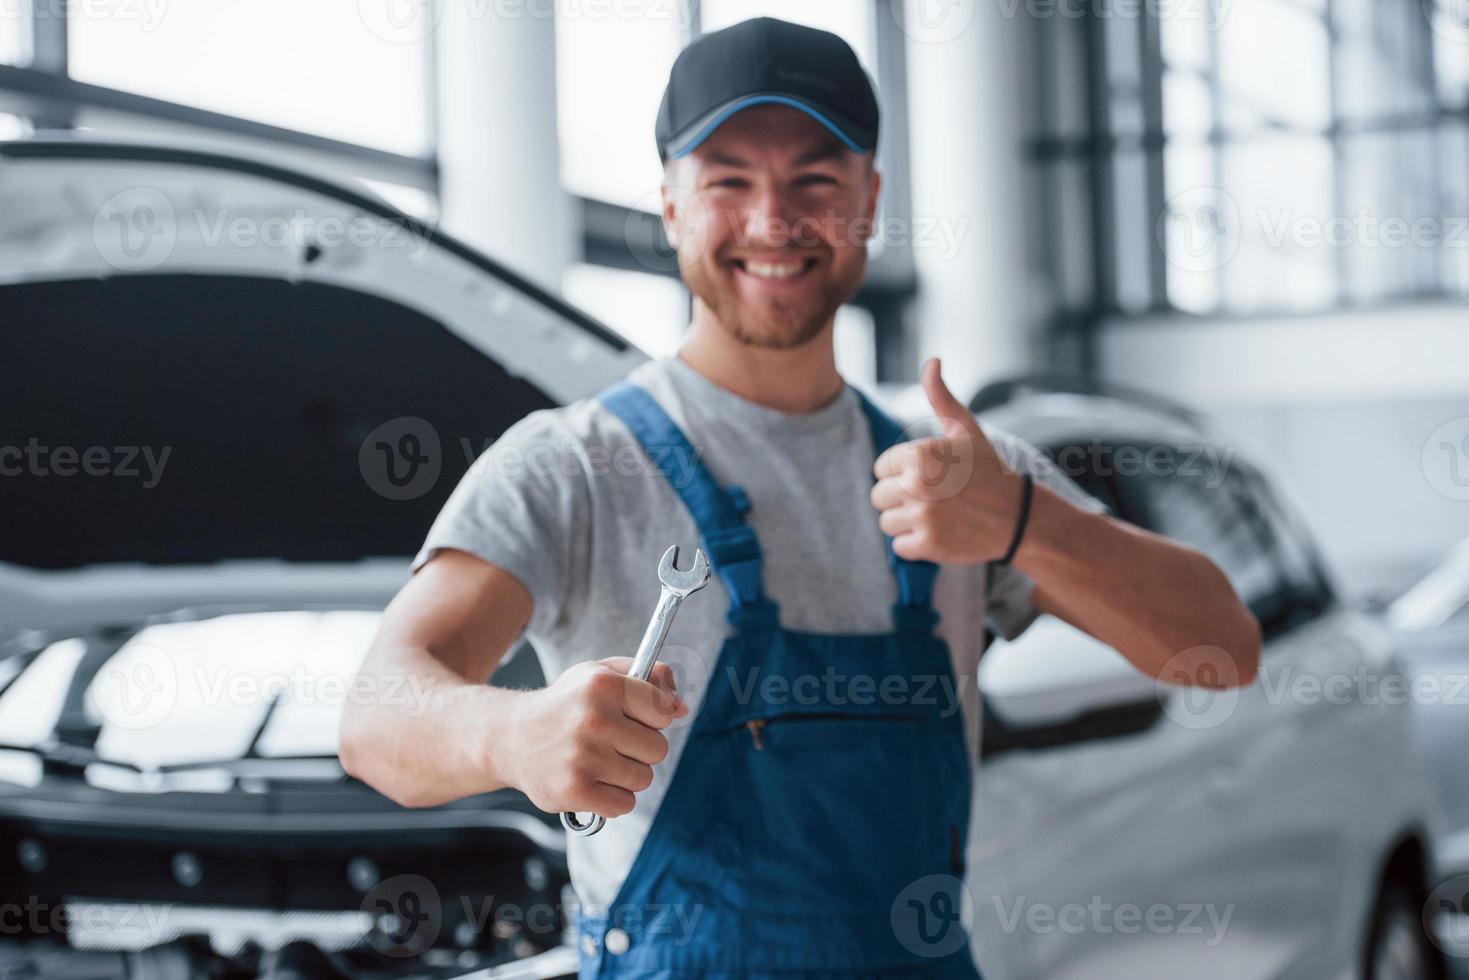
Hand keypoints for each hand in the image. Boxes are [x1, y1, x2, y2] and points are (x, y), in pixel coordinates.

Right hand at [504, 657, 687, 818]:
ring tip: (598, 760)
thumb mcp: (602, 674)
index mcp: (604, 686)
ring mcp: (584, 757)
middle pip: (658, 749)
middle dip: (639, 748)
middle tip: (610, 741)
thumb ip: (649, 679)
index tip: (631, 717)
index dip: (652, 717)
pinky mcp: (575, 791)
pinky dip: (612, 798)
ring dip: (626, 774)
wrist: (511, 738)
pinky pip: (624, 804)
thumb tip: (682, 707)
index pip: (664, 712)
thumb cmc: (566, 705)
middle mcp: (594, 720)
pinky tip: (591, 780)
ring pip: (643, 778)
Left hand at [870, 358, 1026, 564]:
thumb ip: (941, 396)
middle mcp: (917, 483)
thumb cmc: (989, 470)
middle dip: (900, 498)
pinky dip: (915, 545)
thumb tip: (932, 360)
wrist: (1020, 516)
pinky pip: (899, 547)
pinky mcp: (928, 545)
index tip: (929, 477)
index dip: (901, 473)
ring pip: (886, 522)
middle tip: (933, 498)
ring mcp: (922, 515)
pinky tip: (940, 533)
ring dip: (906, 522)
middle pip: (878, 496)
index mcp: (919, 453)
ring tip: (936, 515)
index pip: (880, 468)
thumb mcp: (966, 430)